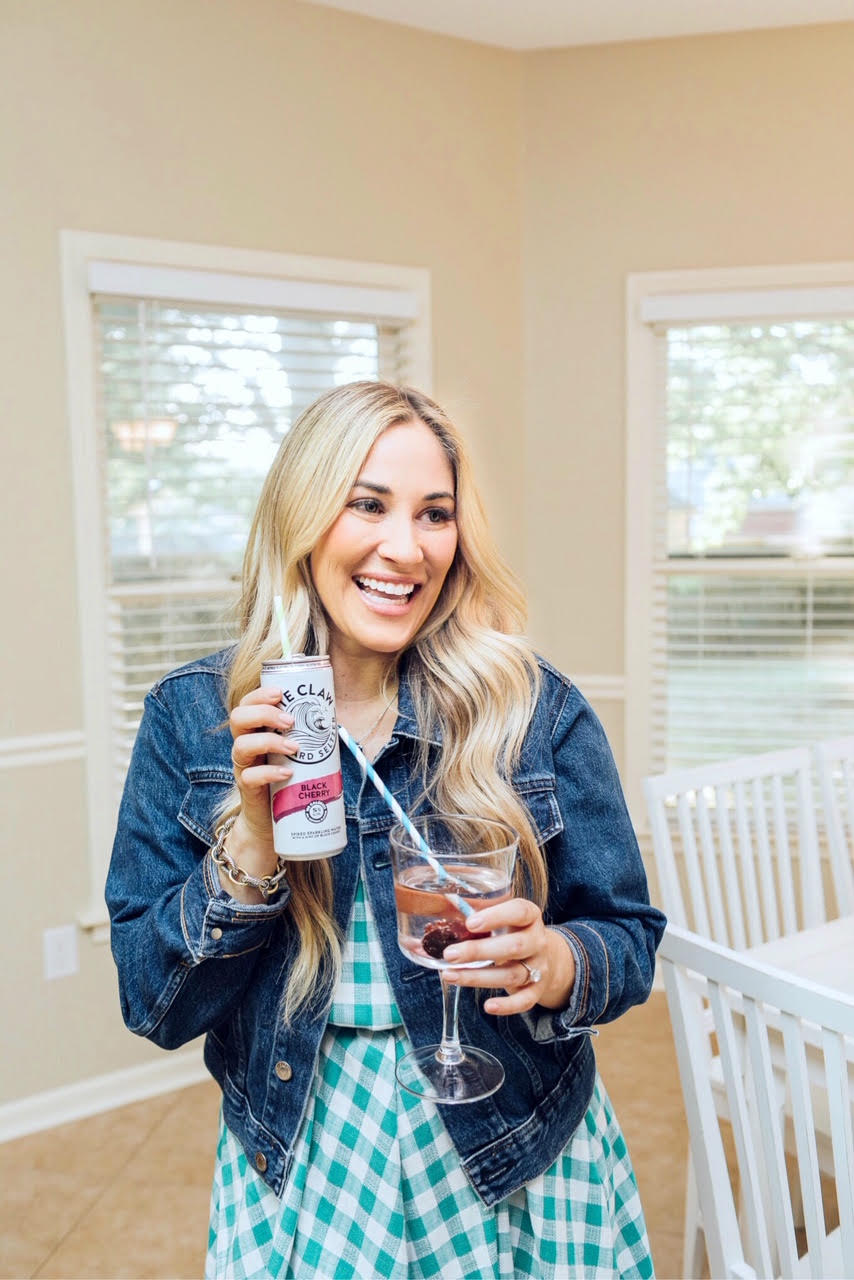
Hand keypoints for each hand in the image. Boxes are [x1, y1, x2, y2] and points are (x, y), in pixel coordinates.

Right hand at [222, 686, 296, 898]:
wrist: (272, 823)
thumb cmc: (288, 781)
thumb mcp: (297, 754)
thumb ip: (308, 736)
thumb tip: (337, 719)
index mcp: (256, 731)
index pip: (247, 704)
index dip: (259, 694)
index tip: (281, 692)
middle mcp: (245, 745)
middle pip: (237, 718)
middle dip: (263, 712)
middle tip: (289, 720)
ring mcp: (243, 767)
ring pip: (241, 745)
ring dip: (269, 740)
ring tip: (294, 747)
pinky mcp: (246, 790)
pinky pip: (249, 777)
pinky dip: (268, 772)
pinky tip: (286, 773)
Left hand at [440, 898, 575, 1015]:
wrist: (544, 955)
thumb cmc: (512, 931)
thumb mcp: (502, 916)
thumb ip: (478, 912)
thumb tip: (440, 907)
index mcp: (530, 916)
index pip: (519, 912)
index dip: (496, 917)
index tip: (470, 923)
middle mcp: (538, 941)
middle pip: (514, 946)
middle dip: (479, 951)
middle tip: (450, 954)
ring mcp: (539, 967)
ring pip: (512, 974)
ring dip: (479, 977)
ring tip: (450, 975)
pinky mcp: (537, 990)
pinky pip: (525, 1001)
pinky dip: (507, 1006)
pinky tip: (488, 1006)